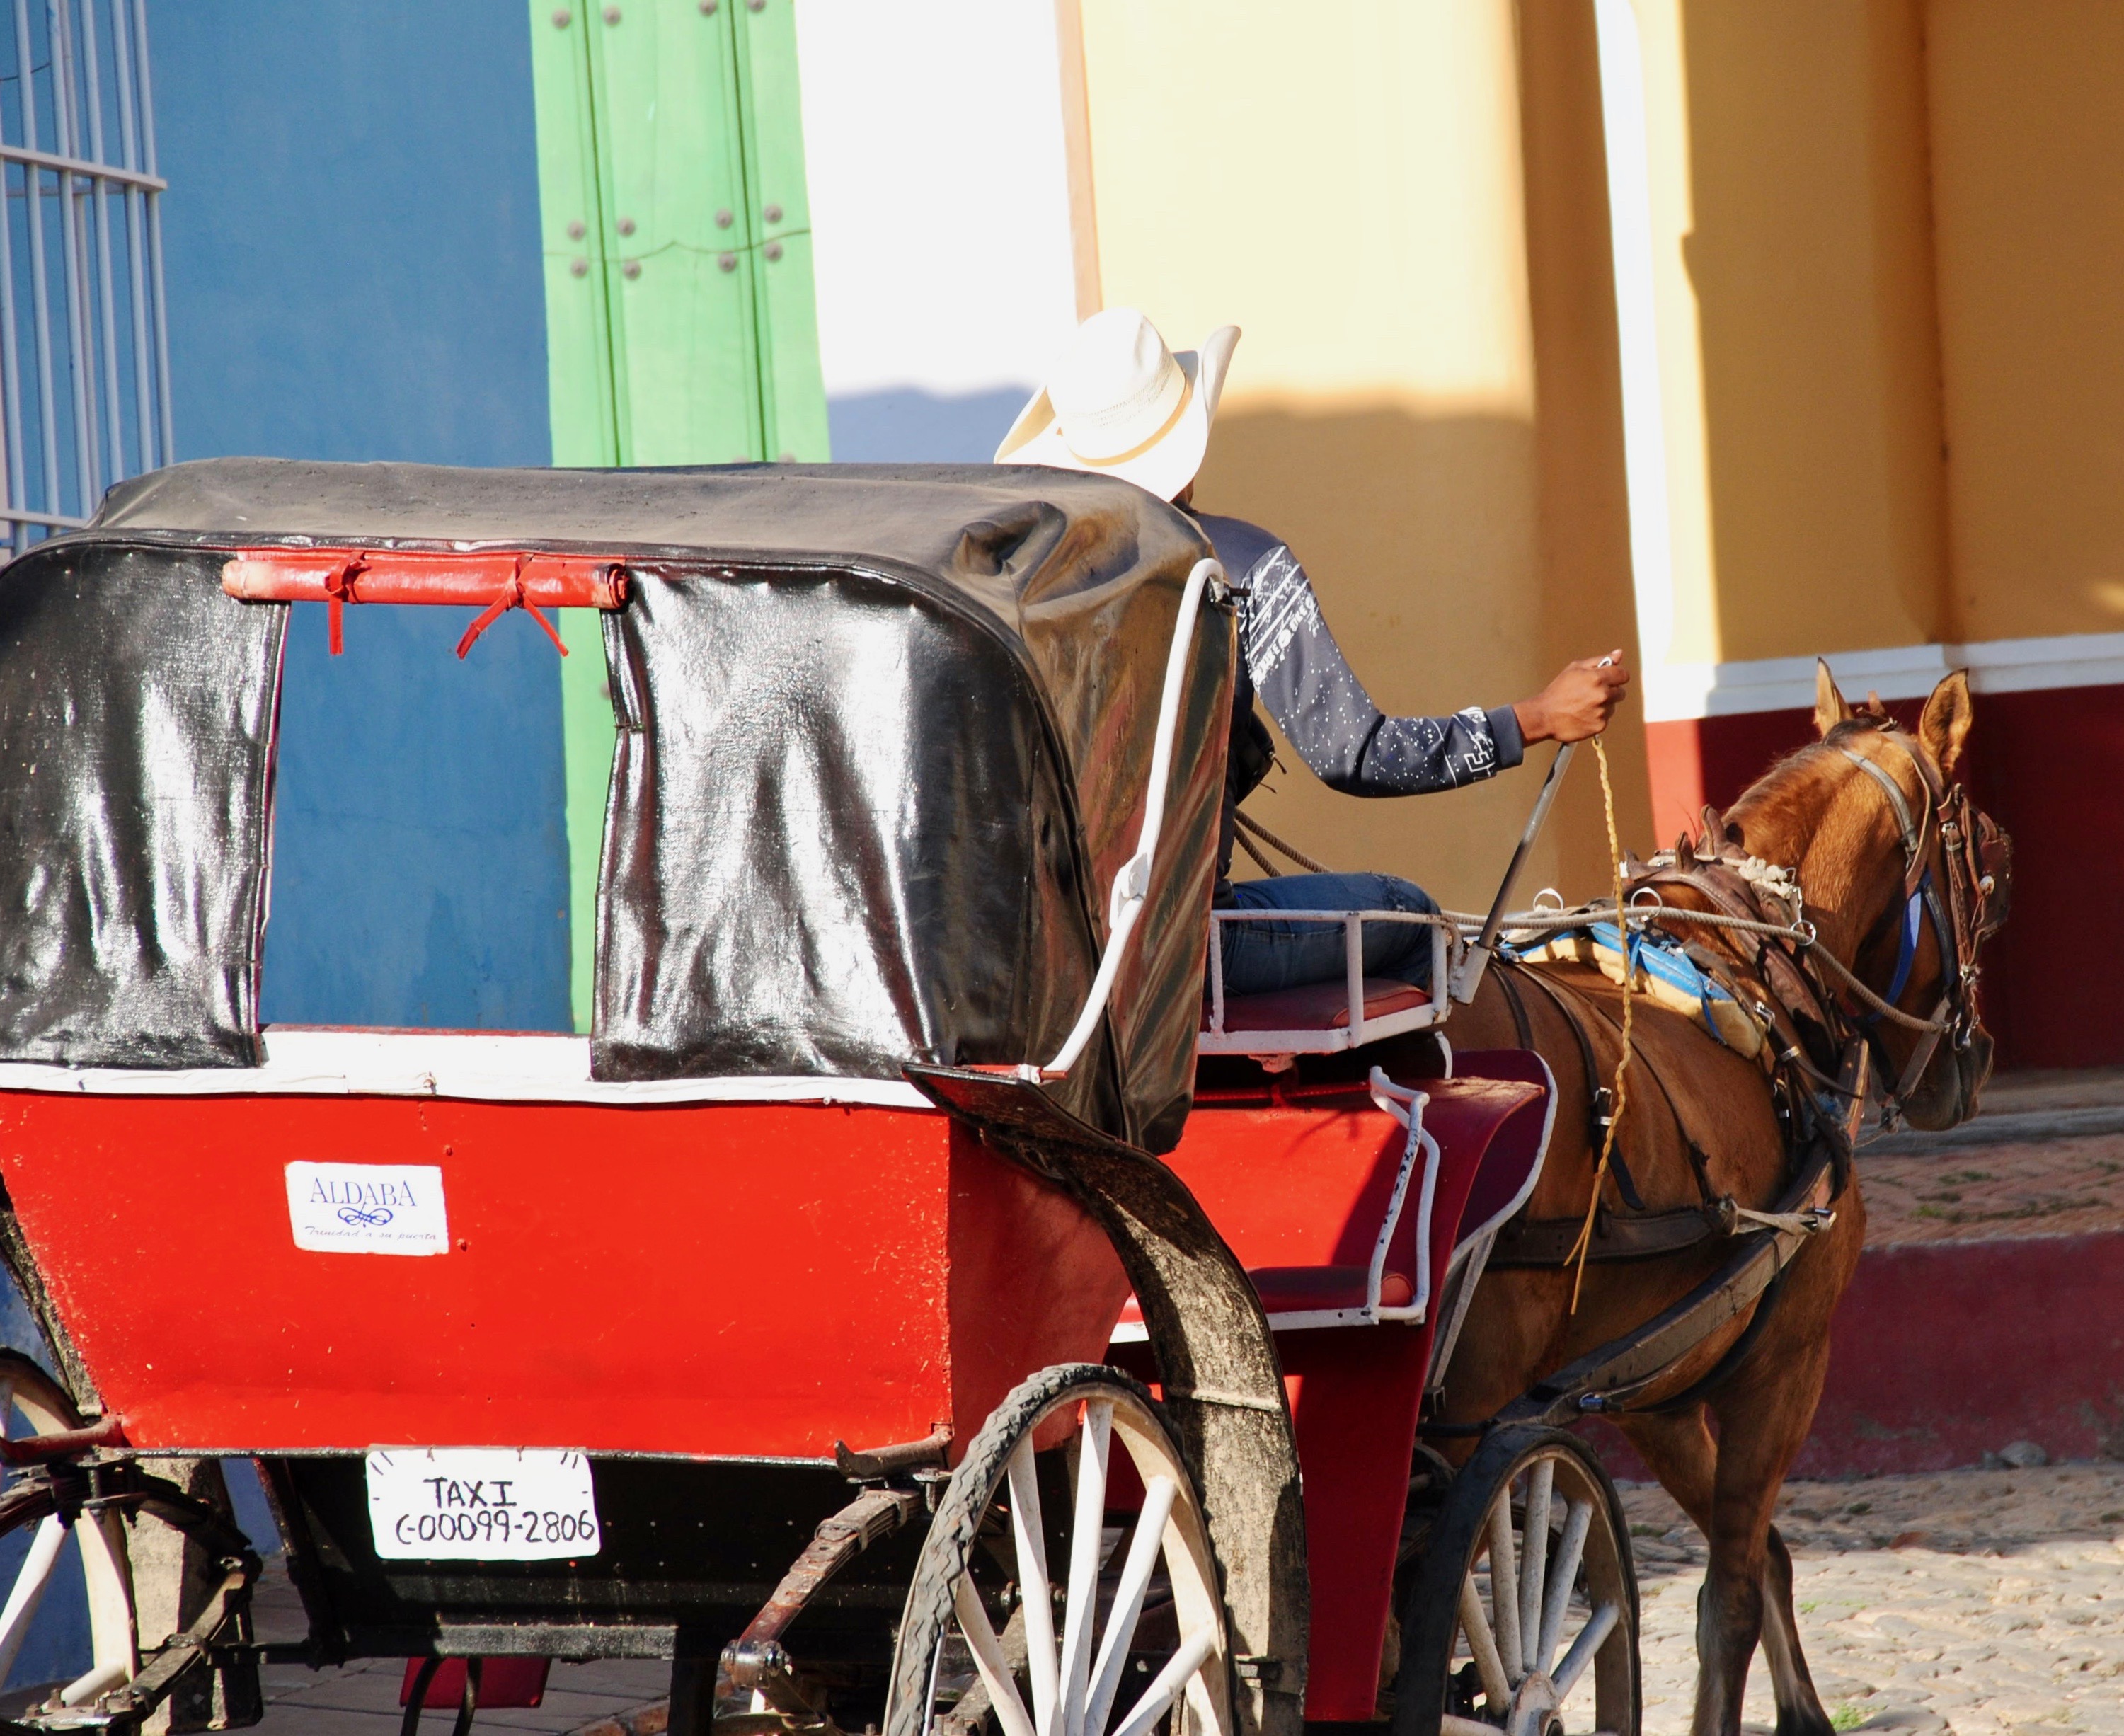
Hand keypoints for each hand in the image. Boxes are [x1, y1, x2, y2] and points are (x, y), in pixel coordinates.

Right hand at [1513, 652, 1630, 744]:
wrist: (1544, 716)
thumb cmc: (1558, 690)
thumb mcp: (1575, 669)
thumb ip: (1599, 661)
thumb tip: (1619, 654)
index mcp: (1597, 678)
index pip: (1623, 675)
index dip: (1617, 676)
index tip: (1610, 679)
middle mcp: (1602, 695)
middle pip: (1621, 692)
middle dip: (1610, 691)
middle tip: (1592, 693)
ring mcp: (1602, 711)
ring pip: (1612, 706)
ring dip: (1603, 705)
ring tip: (1584, 705)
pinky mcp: (1599, 725)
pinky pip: (1605, 719)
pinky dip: (1597, 717)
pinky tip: (1583, 715)